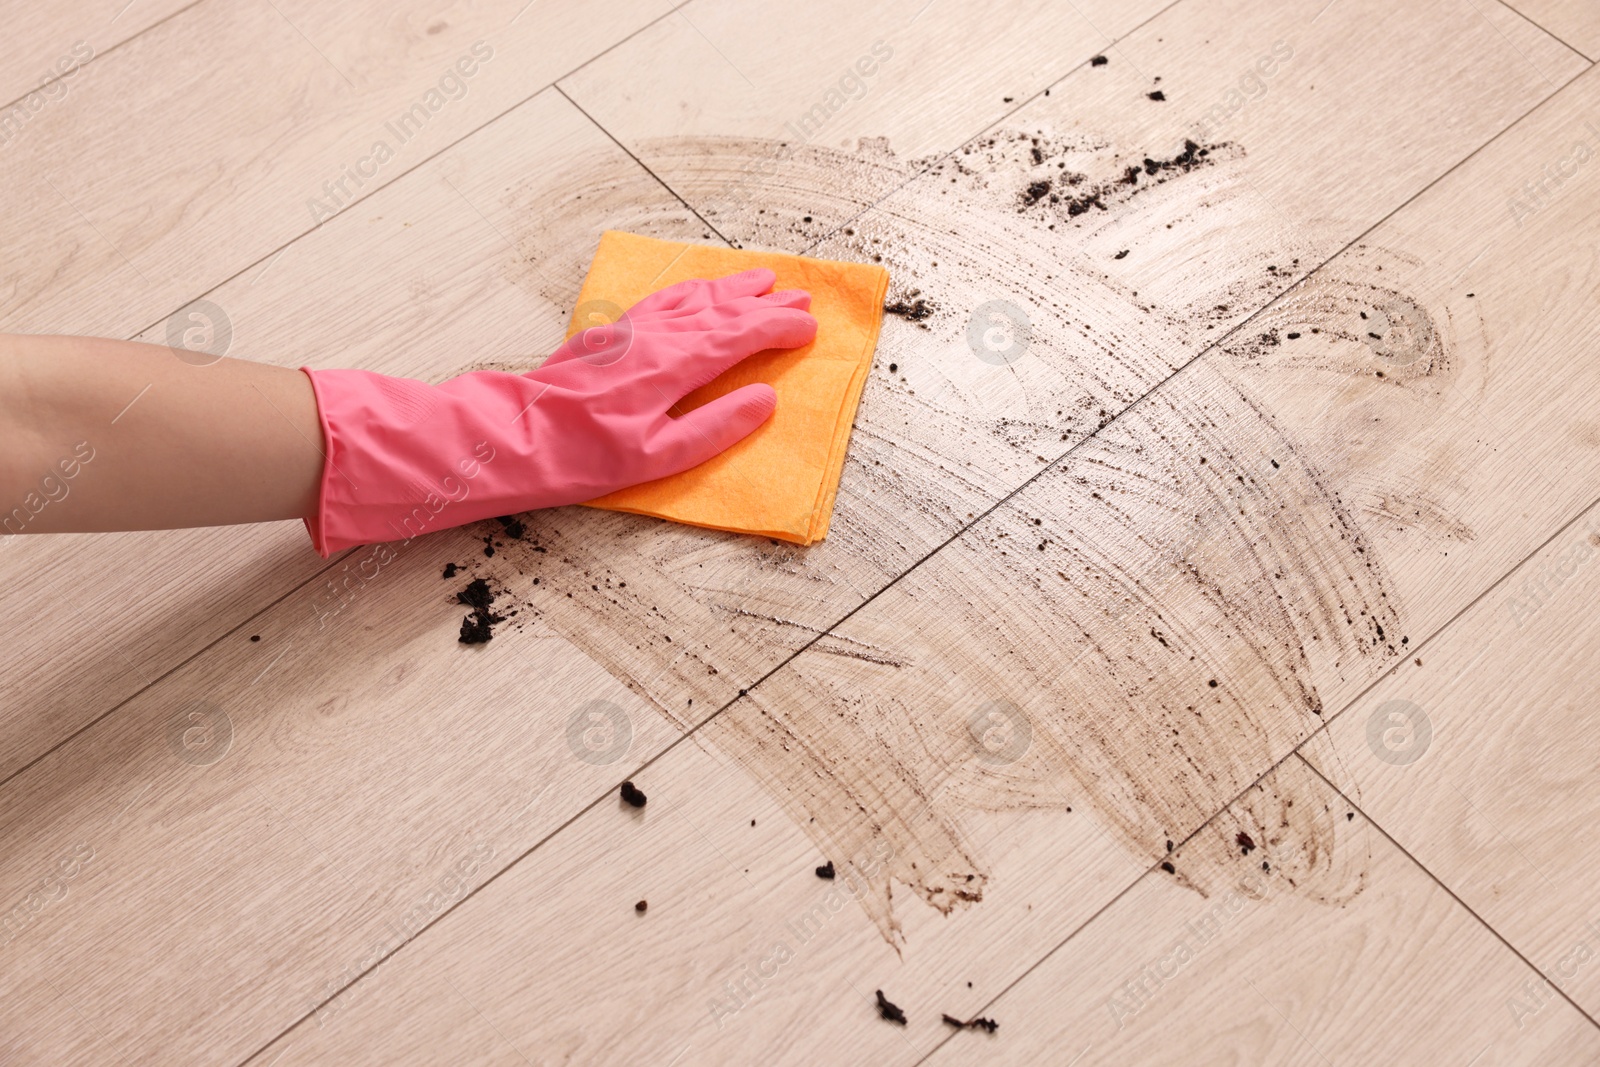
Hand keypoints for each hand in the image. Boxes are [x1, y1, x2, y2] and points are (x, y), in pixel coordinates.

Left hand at [302, 268, 815, 554]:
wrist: (518, 433)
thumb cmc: (585, 455)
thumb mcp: (657, 456)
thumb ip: (716, 427)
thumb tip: (765, 400)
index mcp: (675, 366)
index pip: (741, 337)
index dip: (779, 329)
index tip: (810, 328)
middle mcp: (658, 337)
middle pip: (723, 311)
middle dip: (766, 303)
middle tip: (803, 297)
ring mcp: (633, 331)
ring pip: (695, 298)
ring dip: (733, 289)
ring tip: (763, 279)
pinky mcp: (613, 334)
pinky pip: (665, 300)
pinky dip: (694, 291)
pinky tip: (701, 289)